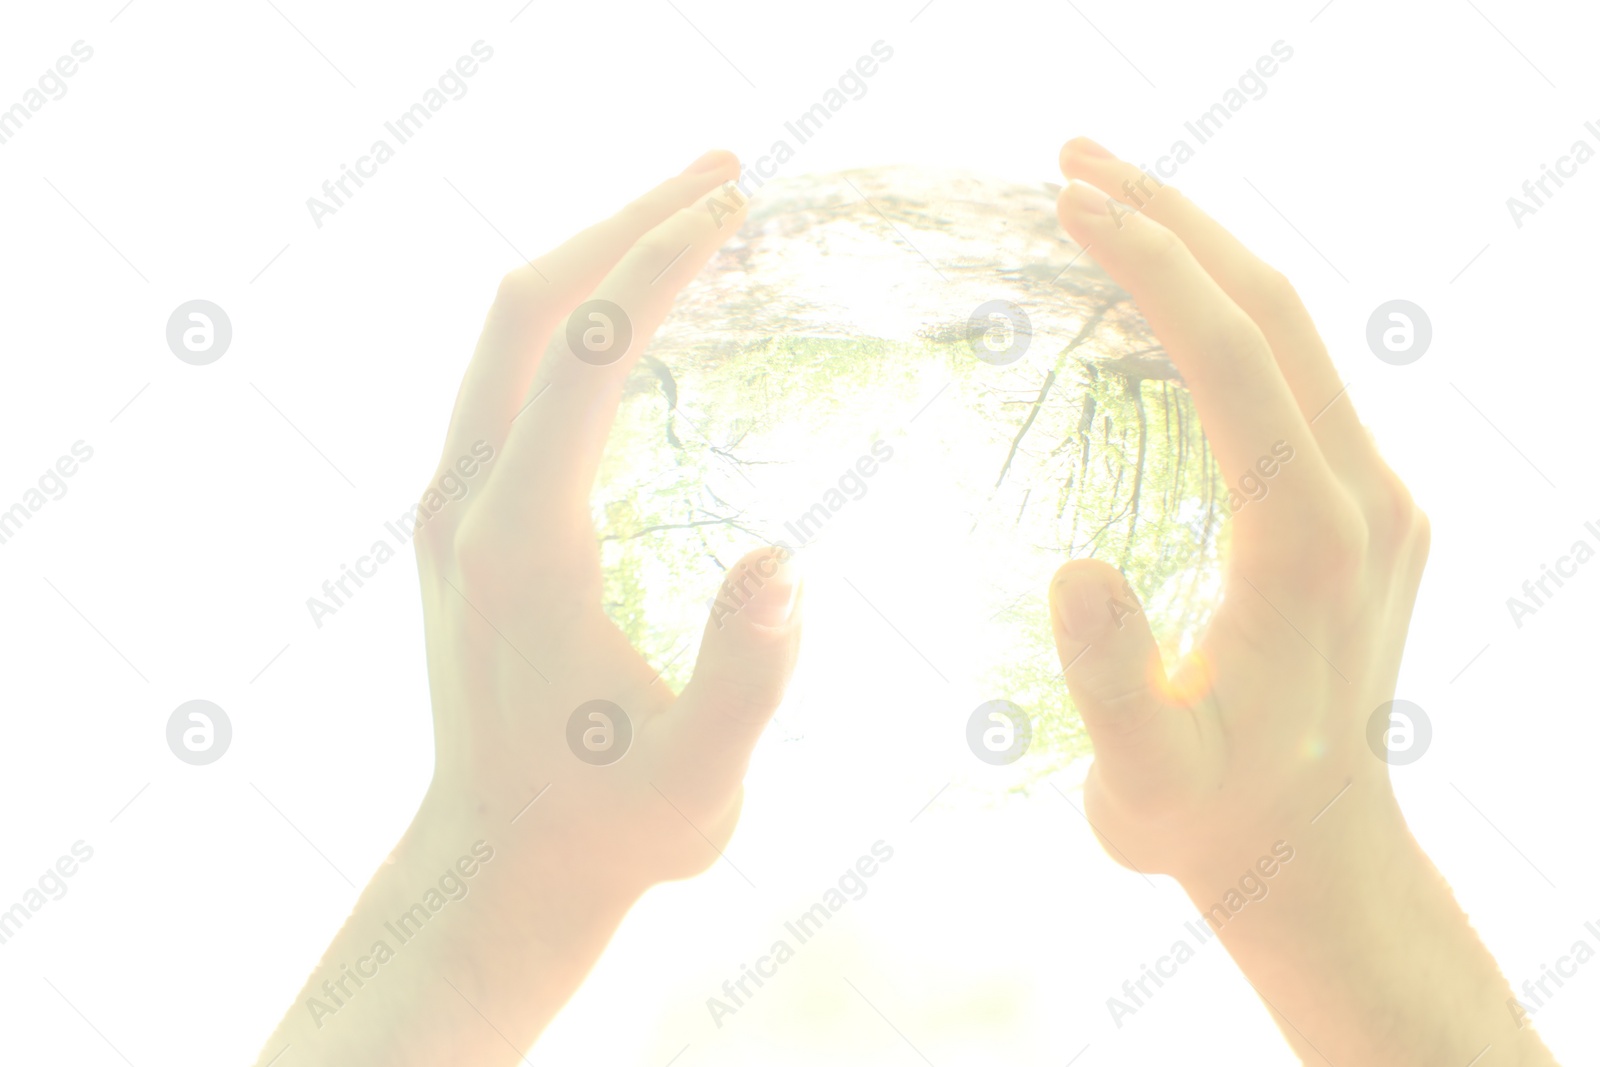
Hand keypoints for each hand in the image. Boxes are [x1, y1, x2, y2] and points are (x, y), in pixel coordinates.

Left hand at [252, 151, 803, 1066]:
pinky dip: (580, 321)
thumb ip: (744, 681)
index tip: (740, 207)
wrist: (499, 868)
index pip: (587, 356)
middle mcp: (469, 502)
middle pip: (527, 309)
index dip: (660, 266)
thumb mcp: (698, 790)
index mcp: (522, 545)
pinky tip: (645, 322)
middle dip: (623, 224)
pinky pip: (515, 377)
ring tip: (695, 220)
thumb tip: (787, 561)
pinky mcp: (466, 518)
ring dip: (597, 262)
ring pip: (512, 334)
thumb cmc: (608, 833)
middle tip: (728, 174)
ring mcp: (456, 504)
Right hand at [1049, 138, 1554, 1064]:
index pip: (1237, 359)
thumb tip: (1071, 569)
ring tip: (1107, 205)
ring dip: (1203, 255)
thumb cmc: (1213, 820)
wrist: (1311, 852)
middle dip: (1177, 222)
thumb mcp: (1143, 783)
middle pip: (1278, 312)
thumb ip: (1112, 682)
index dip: (1155, 270)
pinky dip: (1223, 315)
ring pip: (1293, 333)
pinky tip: (1162, 304)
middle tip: (1073, 163)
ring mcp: (1371, 495)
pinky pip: (1292, 376)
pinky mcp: (1359, 506)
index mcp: (1308, 542)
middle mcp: (1361, 496)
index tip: (1071, 206)